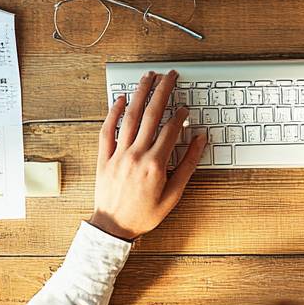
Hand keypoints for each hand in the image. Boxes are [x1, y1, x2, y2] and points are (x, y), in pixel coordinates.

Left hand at [89, 70, 206, 241]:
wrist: (113, 228)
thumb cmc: (144, 214)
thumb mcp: (174, 195)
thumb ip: (188, 165)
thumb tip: (200, 141)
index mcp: (155, 164)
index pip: (171, 129)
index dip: (180, 115)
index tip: (185, 107)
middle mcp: (136, 155)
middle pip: (151, 114)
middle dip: (162, 91)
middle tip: (170, 76)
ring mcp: (118, 154)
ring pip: (130, 116)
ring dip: (140, 94)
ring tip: (148, 77)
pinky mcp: (104, 157)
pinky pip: (107, 130)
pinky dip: (113, 113)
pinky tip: (120, 99)